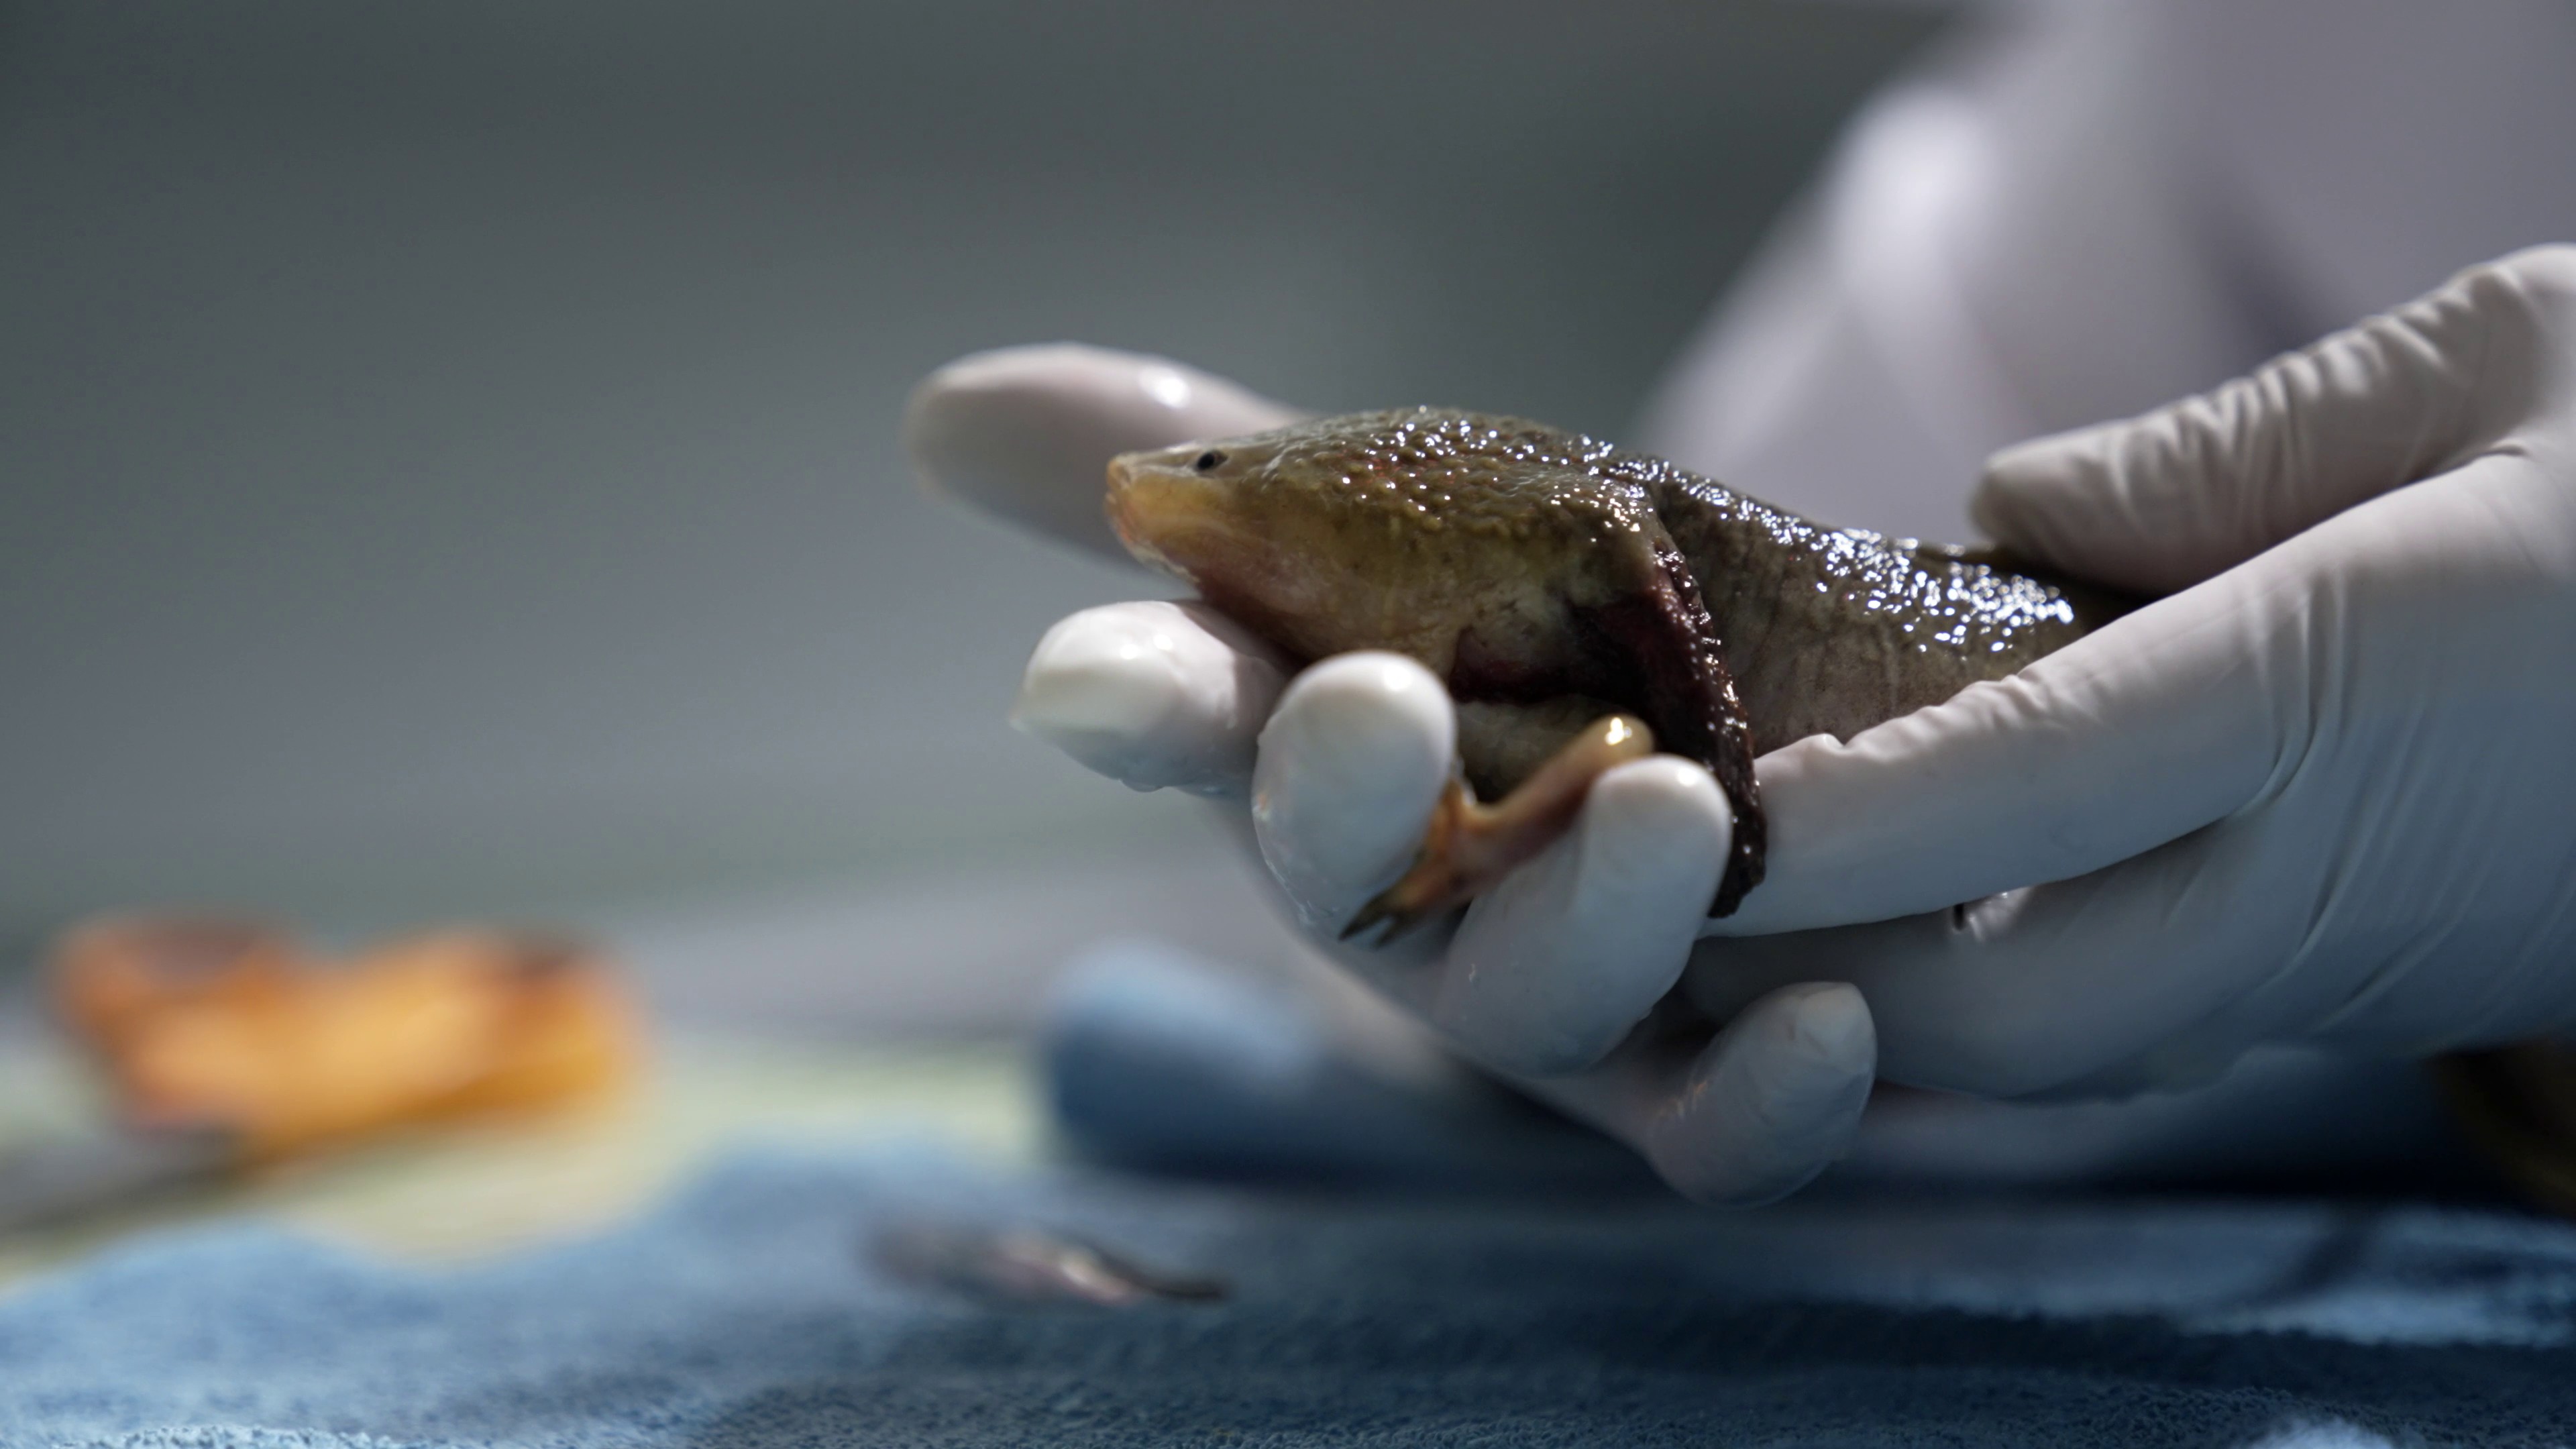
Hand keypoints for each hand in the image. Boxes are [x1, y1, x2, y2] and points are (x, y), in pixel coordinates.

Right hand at [908, 345, 1876, 1203]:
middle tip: (1377, 708)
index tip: (1088, 673)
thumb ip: (1206, 466)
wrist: (1734, 742)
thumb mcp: (1372, 521)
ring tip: (1669, 802)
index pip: (1185, 719)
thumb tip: (941, 409)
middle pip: (1340, 877)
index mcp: (1301, 742)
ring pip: (1532, 1006)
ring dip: (1586, 921)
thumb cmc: (1508, 638)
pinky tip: (1836, 1027)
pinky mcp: (1702, 1073)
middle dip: (1339, 804)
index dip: (1134, 702)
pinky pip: (1711, 1133)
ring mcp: (1548, 993)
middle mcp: (1400, 888)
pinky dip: (1763, 1107)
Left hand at [1687, 247, 2575, 1099]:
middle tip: (1657, 876)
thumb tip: (2003, 509)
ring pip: (2057, 1049)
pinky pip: (2135, 1032)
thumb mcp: (2512, 367)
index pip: (2031, 780)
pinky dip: (1991, 993)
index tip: (1684, 807)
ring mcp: (2349, 960)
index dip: (1837, 819)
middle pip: (2002, 999)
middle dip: (1806, 973)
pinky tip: (1906, 914)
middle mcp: (2330, 863)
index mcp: (2355, 678)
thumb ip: (2235, 449)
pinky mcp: (2365, 991)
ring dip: (1877, 1001)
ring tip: (1732, 908)